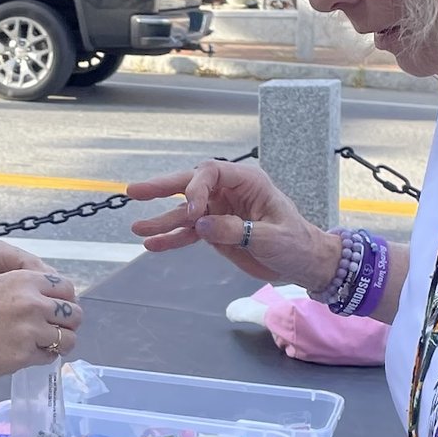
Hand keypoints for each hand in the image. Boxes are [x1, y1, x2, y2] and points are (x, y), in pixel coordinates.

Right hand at [0, 267, 82, 377]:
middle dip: (68, 323)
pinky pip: (49, 357)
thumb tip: (50, 304)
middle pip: (74, 314)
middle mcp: (31, 302)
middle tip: (56, 330)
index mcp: (25, 280)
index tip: (59, 311)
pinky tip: (28, 353)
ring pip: (68, 339)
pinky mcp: (22, 354)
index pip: (67, 289)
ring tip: (46, 344)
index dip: (66, 301)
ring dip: (61, 343)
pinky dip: (43, 356)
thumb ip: (24, 290)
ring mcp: (29, 330)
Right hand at [124, 160, 335, 289]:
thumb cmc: (295, 243)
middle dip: (162, 187)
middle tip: (135, 191)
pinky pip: (189, 232)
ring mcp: (220, 211)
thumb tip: (202, 224)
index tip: (192, 213)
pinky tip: (152, 245)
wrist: (303, 263)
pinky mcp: (216, 231)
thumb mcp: (270, 237)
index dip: (196, 188)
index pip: (212, 172)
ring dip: (162, 220)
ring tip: (137, 229)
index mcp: (247, 182)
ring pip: (185, 211)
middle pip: (191, 184)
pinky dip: (172, 239)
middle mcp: (229, 192)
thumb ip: (236, 229)